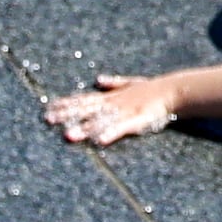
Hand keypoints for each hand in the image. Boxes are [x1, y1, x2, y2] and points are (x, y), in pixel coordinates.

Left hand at [47, 74, 178, 145]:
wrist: (173, 91)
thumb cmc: (152, 89)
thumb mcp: (131, 83)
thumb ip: (115, 83)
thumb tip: (99, 79)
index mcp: (111, 97)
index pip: (84, 99)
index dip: (66, 103)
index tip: (48, 107)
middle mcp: (113, 104)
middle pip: (86, 109)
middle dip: (66, 115)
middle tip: (47, 120)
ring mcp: (124, 112)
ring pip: (100, 121)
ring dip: (84, 128)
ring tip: (68, 136)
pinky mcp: (137, 120)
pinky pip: (121, 129)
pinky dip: (110, 134)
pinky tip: (99, 142)